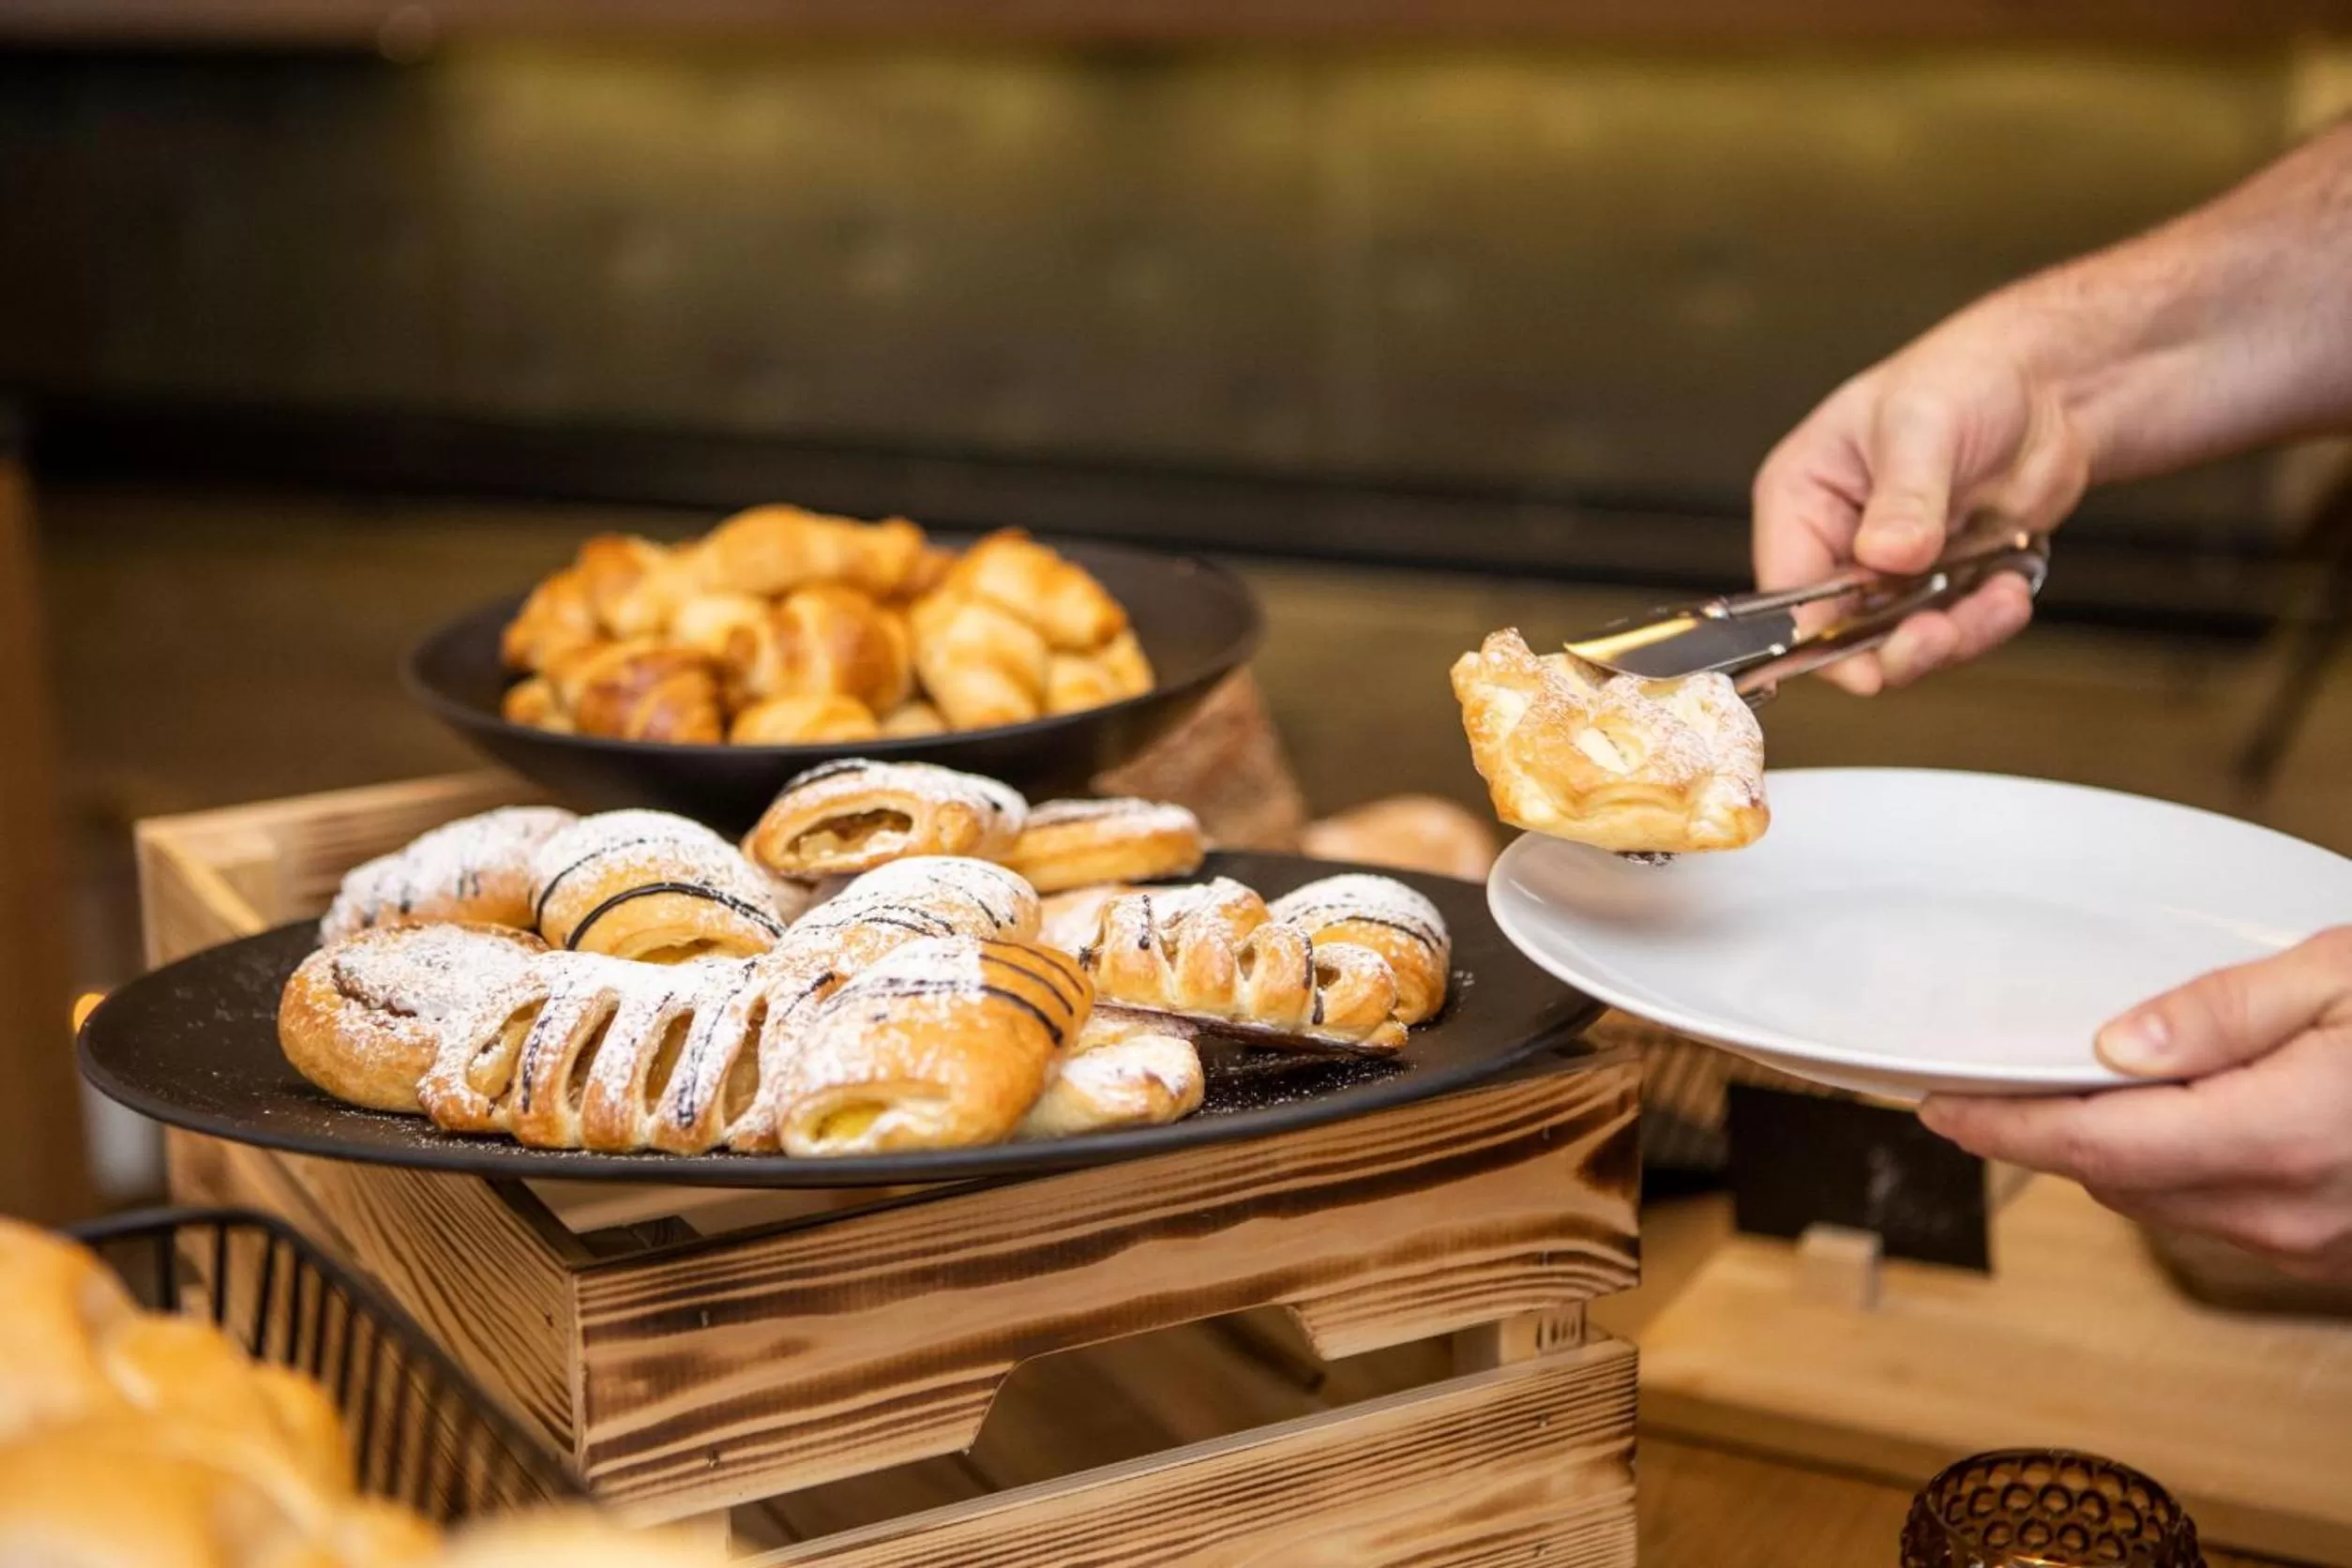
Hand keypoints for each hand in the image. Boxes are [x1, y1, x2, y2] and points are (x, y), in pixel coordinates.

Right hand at [1751, 295, 2095, 693]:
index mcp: (1802, 497)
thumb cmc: (1965, 375)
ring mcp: (1889, 569)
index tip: (1861, 665)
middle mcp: (1836, 542)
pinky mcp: (1941, 584)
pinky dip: (1985, 624)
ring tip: (1997, 601)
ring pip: (1899, 642)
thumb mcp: (1924, 425)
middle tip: (1938, 636)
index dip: (1815, 637)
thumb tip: (1884, 554)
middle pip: (1839, 631)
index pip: (1785, 589)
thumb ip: (1904, 495)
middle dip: (1892, 646)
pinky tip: (2009, 589)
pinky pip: (1952, 631)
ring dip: (1952, 637)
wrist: (2049, 384)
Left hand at [1920, 928, 2351, 1281]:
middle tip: (1983, 1086)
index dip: (2005, 1129)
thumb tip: (2114, 1044)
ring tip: (2067, 1092)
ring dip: (2107, 1154)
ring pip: (2158, 1204)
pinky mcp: (2326, 1253)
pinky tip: (2167, 1119)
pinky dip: (2170, 1171)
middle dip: (2042, 1135)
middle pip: (2115, 1180)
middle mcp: (2288, 1209)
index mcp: (2283, 1135)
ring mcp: (2310, 1244)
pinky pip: (2213, 1215)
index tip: (1939, 1106)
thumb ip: (2223, 1011)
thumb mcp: (2339, 976)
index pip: (2097, 1147)